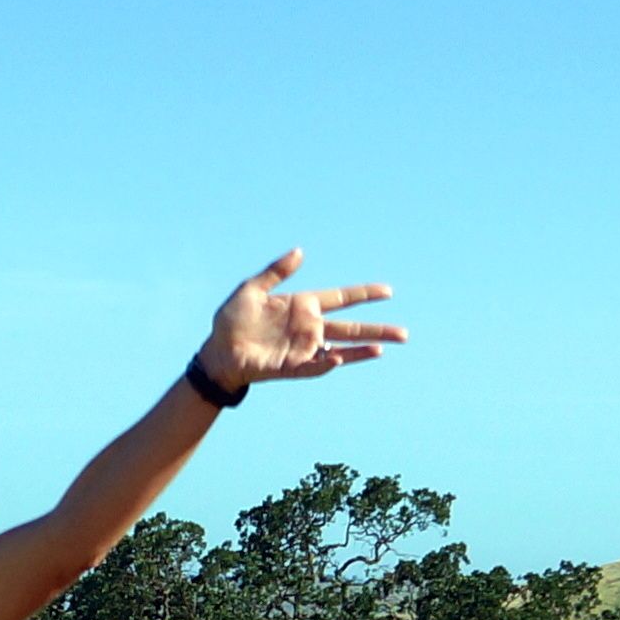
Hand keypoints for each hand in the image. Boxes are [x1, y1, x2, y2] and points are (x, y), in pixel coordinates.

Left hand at [199, 250, 403, 392]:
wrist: (216, 353)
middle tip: (404, 334)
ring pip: (340, 350)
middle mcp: (308, 328)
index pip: (341, 298)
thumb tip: (300, 251)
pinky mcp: (291, 367)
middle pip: (350, 328)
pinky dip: (327, 363)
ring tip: (384, 350)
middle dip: (377, 330)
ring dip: (362, 351)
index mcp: (303, 306)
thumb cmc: (231, 321)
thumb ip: (275, 272)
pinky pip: (314, 366)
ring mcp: (302, 349)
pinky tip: (339, 359)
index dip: (364, 294)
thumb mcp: (250, 290)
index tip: (388, 292)